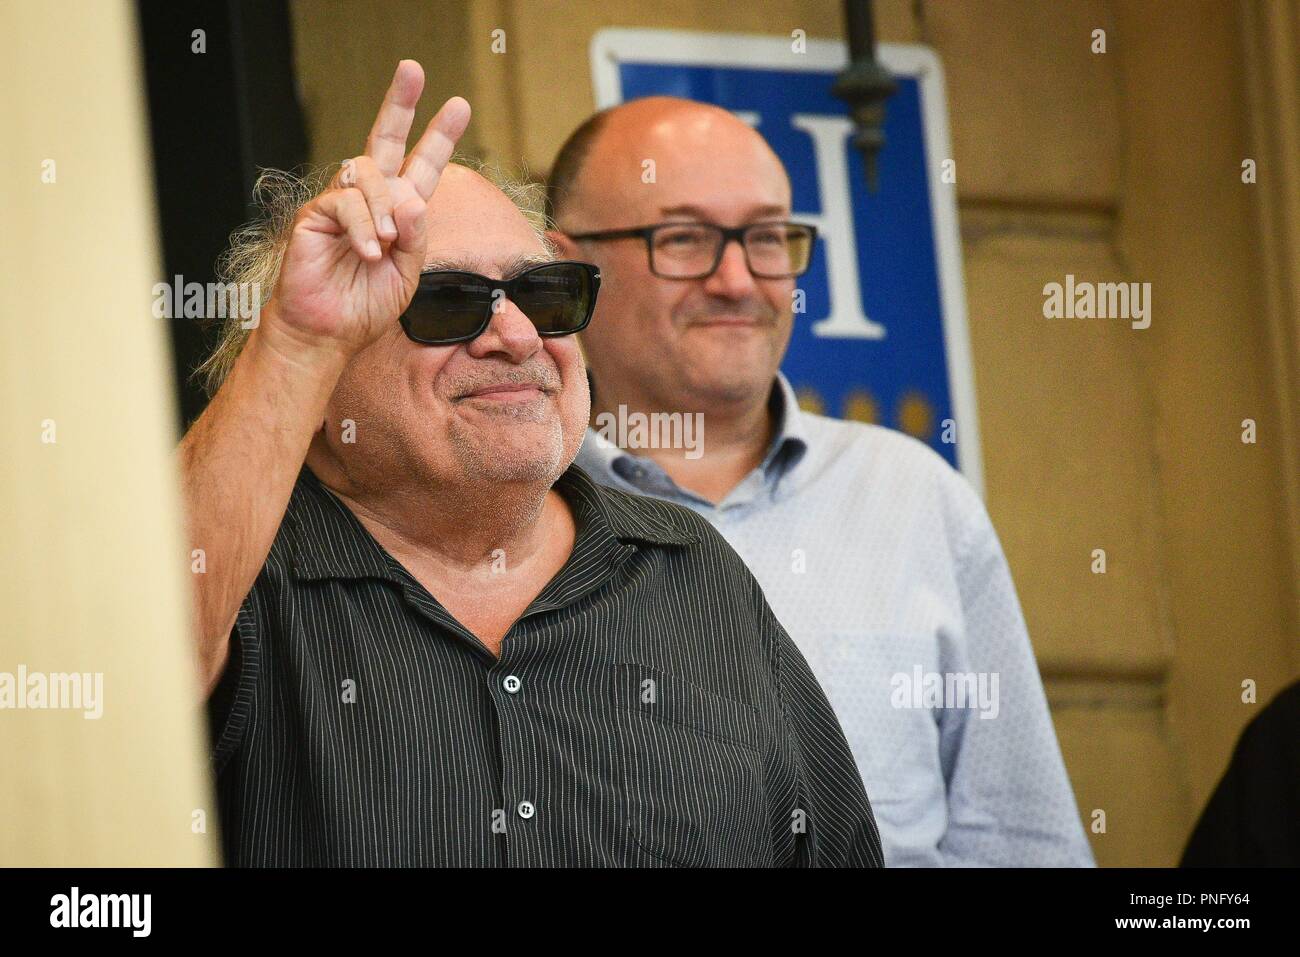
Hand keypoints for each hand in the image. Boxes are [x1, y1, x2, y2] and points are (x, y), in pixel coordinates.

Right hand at [267, 60, 469, 352]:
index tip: (458, 105)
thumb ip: (417, 237)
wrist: (328, 332)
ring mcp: (341, 202)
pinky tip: (369, 253)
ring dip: (386, 209)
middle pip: (385, 140)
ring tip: (387, 246)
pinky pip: (346, 203)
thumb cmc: (365, 305)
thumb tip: (413, 198)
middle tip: (413, 70)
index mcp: (398, 213)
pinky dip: (364, 228)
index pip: (421, 166)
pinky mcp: (315, 214)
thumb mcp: (408, 273)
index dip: (438, 136)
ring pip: (370, 175)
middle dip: (400, 104)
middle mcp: (370, 200)